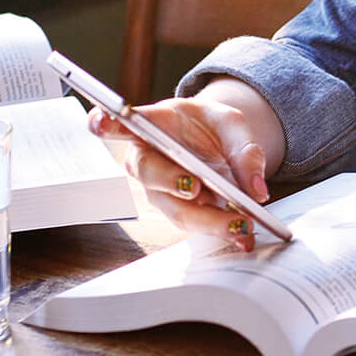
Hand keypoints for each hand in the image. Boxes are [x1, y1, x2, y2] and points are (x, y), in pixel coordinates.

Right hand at [89, 95, 270, 250]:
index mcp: (154, 124)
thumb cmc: (211, 127)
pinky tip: (243, 235)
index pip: (123, 123)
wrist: (217, 145)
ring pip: (175, 208)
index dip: (108, 123)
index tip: (99, 121)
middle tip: (194, 187)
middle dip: (169, 181)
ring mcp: (160, 189)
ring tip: (239, 224)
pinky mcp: (179, 210)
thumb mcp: (232, 123)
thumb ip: (244, 148)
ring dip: (207, 219)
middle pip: (148, 172)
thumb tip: (255, 187)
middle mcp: (148, 159)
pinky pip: (196, 224)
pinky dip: (221, 231)